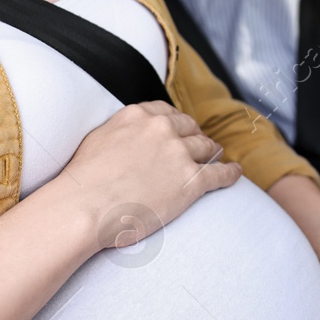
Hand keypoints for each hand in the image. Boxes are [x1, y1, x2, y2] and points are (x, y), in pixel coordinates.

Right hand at [43, 101, 241, 248]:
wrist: (85, 206)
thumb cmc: (83, 181)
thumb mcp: (98, 139)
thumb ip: (120, 130)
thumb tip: (127, 134)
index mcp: (138, 115)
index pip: (167, 112)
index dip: (176, 123)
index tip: (180, 129)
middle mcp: (161, 129)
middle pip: (189, 128)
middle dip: (194, 136)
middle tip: (196, 146)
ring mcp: (178, 154)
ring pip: (205, 147)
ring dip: (210, 152)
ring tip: (215, 157)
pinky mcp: (191, 181)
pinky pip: (219, 173)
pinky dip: (230, 172)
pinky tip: (236, 172)